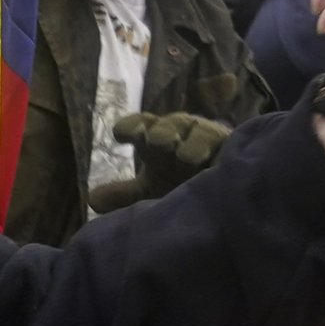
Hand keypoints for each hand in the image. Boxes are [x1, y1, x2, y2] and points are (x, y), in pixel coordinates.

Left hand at [86, 111, 233, 211]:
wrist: (221, 200)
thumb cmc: (181, 189)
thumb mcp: (152, 192)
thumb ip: (125, 196)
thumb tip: (91, 199)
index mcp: (157, 141)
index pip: (141, 125)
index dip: (132, 126)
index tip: (121, 135)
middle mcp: (182, 135)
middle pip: (170, 125)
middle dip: (162, 131)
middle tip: (157, 143)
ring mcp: (209, 139)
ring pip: (199, 131)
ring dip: (192, 141)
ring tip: (185, 157)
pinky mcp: (233, 148)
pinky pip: (227, 142)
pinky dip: (219, 148)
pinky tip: (213, 160)